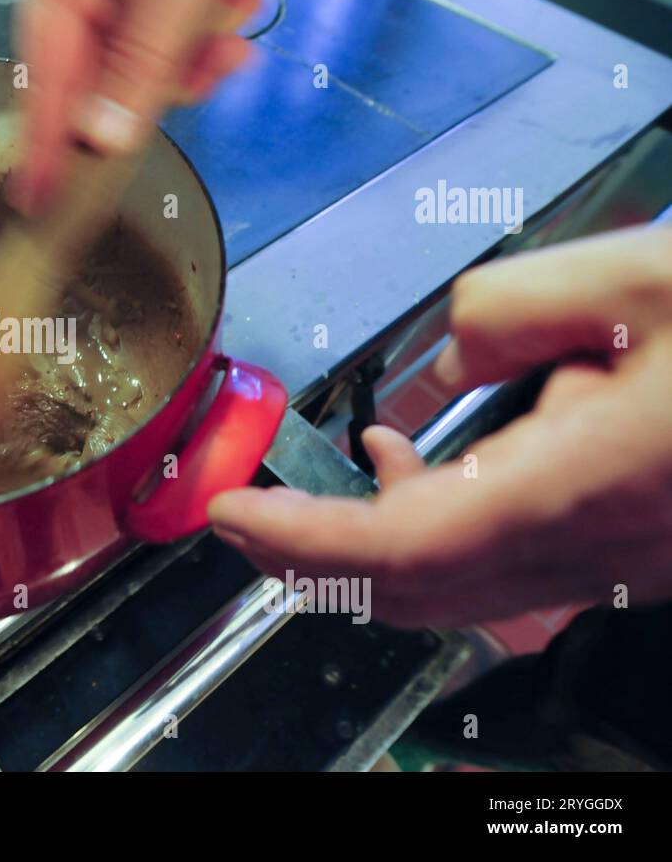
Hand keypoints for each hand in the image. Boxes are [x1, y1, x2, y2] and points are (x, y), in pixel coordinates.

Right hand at [9, 0, 286, 213]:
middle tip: (225, 43)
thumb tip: (101, 139)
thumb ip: (144, 63)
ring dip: (220, 17)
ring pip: (165, 41)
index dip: (45, 145)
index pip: (43, 79)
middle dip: (183, 59)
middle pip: (116, 69)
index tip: (42, 205)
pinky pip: (193, 6)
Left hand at [208, 226, 671, 627]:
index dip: (299, 539)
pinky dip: (446, 524)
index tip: (232, 515)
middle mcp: (600, 547)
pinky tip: (427, 463)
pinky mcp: (642, 545)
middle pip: (417, 587)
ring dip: (378, 541)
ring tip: (335, 477)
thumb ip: (513, 312)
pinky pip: (516, 560)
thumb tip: (451, 359)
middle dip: (315, 555)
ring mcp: (625, 560)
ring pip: (465, 584)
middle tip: (248, 519)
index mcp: (583, 487)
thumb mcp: (641, 276)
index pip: (395, 548)